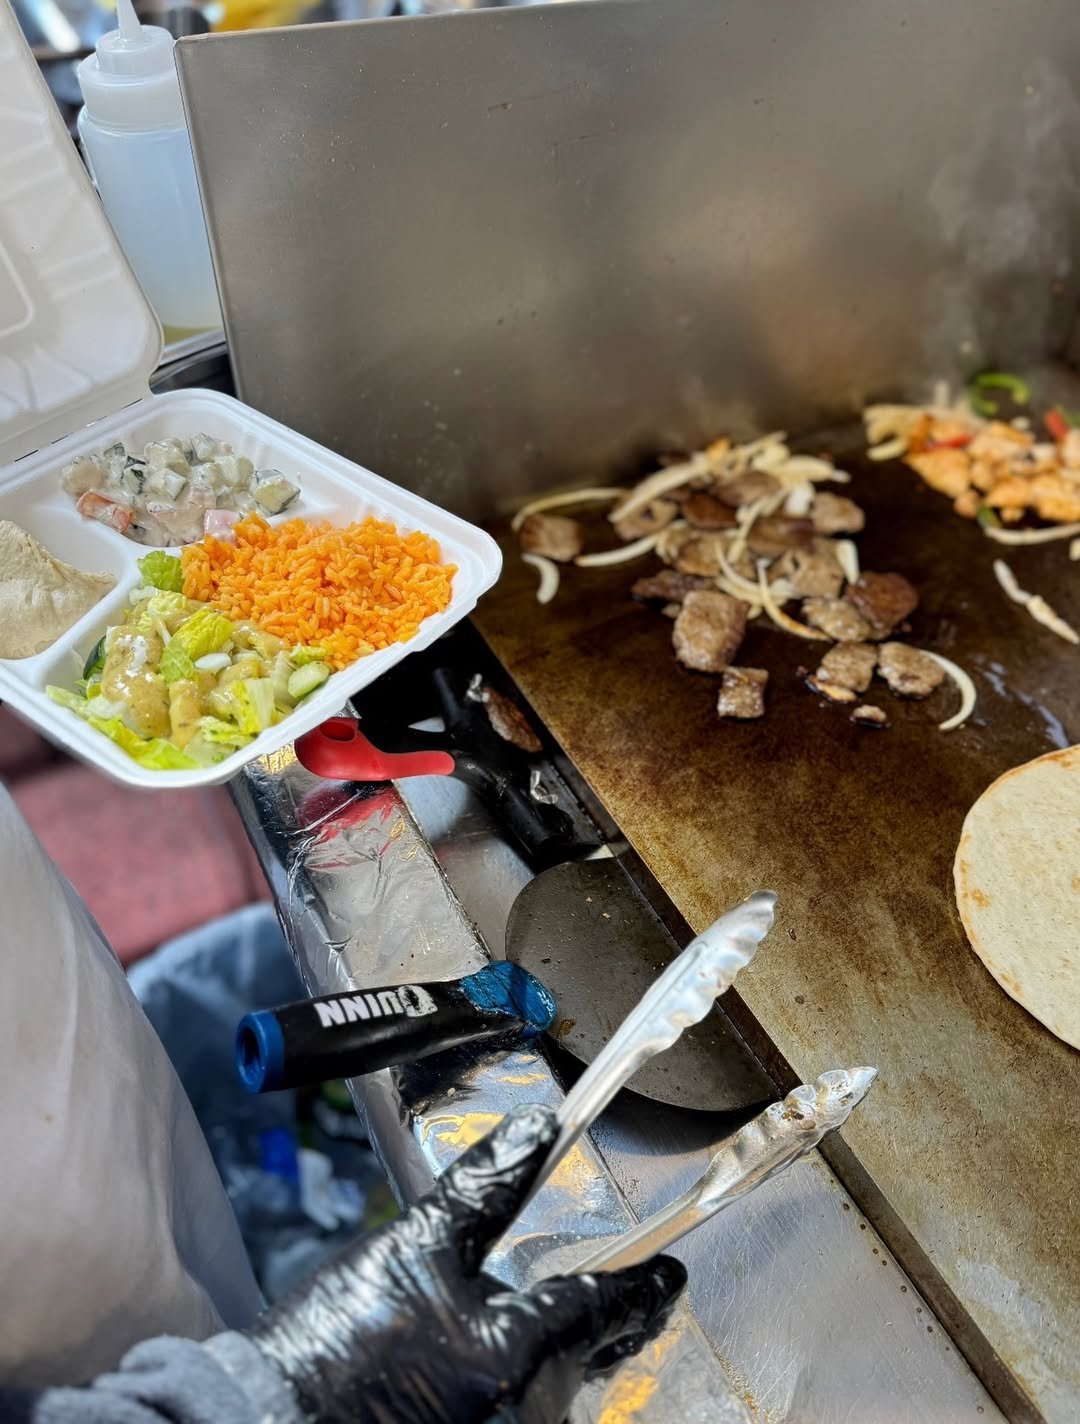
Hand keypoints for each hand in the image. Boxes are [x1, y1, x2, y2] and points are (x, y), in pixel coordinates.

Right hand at [252, 1103, 685, 1423]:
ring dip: (558, 1355)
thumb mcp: (414, 1245)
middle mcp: (525, 1412)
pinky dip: (521, 1384)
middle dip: (602, 1324)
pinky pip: (520, 1413)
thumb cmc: (337, 1341)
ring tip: (547, 1322)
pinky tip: (493, 1364)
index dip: (643, 1288)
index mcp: (520, 1354)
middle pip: (585, 1360)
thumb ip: (485, 1189)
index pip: (604, 1310)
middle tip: (624, 1295)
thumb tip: (537, 1131)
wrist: (266, 1420)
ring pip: (554, 1391)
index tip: (669, 1275)